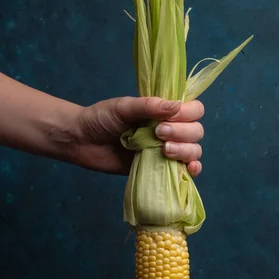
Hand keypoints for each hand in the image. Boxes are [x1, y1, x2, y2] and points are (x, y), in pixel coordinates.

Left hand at [70, 96, 204, 176]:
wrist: (82, 141)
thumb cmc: (101, 119)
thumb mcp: (123, 107)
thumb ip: (148, 106)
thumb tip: (176, 106)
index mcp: (164, 110)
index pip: (193, 110)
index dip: (188, 114)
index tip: (170, 118)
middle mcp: (170, 129)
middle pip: (196, 132)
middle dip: (183, 133)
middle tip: (158, 134)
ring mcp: (166, 150)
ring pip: (193, 151)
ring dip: (186, 151)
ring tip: (164, 150)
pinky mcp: (159, 169)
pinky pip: (184, 172)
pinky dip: (191, 170)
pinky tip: (189, 169)